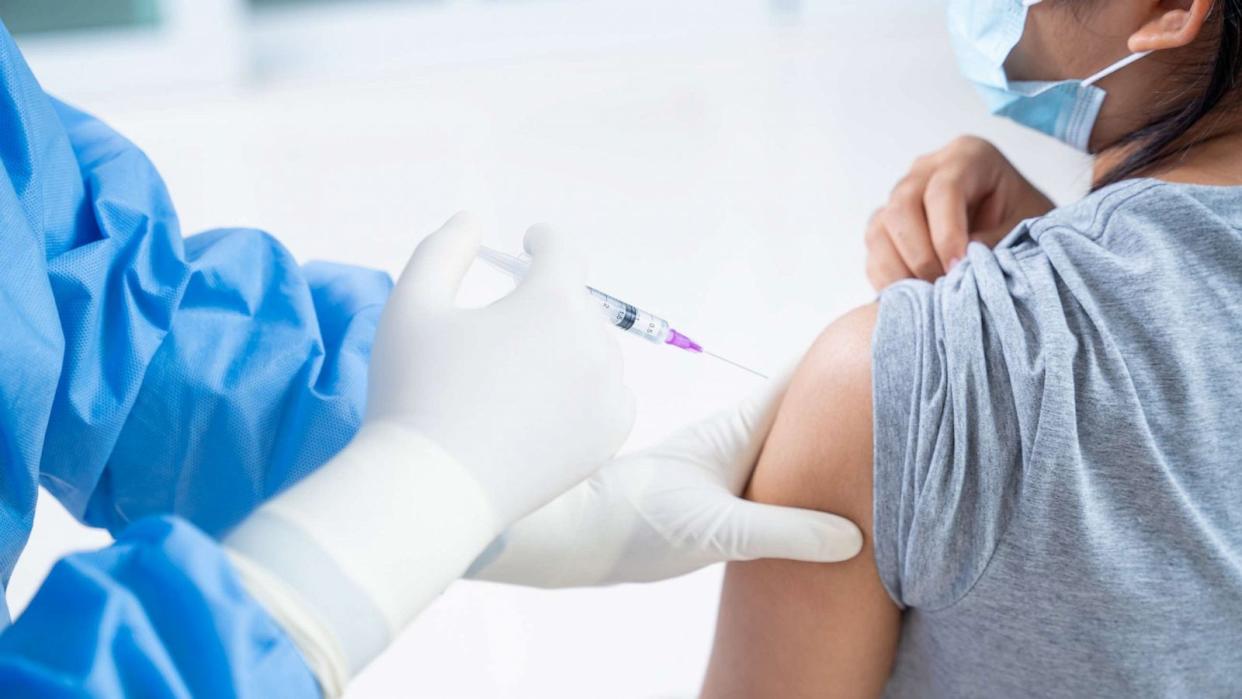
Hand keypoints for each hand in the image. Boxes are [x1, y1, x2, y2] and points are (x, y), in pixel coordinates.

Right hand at [368, 212, 635, 524]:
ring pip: (594, 349)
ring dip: (566, 346)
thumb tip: (471, 222)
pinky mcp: (609, 436)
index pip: (563, 251)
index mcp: (552, 302)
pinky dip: (587, 390)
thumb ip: (442, 251)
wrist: (433, 488)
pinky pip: (611, 394)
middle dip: (545, 303)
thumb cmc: (414, 392)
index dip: (545, 240)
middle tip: (504, 324)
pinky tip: (548, 403)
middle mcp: (593, 343)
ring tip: (519, 370)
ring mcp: (608, 393)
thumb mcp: (412, 305)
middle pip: (577, 304)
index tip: (531, 243)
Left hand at [469, 371, 862, 587]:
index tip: (896, 334)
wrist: (576, 536)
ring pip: (793, 439)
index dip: (849, 354)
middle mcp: (738, 438)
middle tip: (913, 391)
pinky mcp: (720, 495)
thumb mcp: (716, 531)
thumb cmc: (634, 522)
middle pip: (807, 405)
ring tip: (889, 441)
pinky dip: (809, 473)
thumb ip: (783, 531)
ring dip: (832, 437)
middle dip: (853, 396)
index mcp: (740, 429)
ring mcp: (729, 465)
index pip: (804, 375)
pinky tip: (830, 496)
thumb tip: (853, 536)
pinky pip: (779, 473)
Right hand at [865, 136, 1053, 290]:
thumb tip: (955, 267)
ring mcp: (901, 197)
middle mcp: (927, 170)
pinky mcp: (887, 227)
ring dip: (900, 270)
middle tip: (944, 287)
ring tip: (930, 297)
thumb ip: (993, 243)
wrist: (1020, 236)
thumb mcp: (1025, 229)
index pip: (944, 189)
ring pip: (880, 229)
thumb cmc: (1026, 226)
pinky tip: (914, 298)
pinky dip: (888, 280)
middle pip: (903, 206)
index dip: (947, 233)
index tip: (958, 268)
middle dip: (920, 254)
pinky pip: (874, 252)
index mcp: (969, 156)